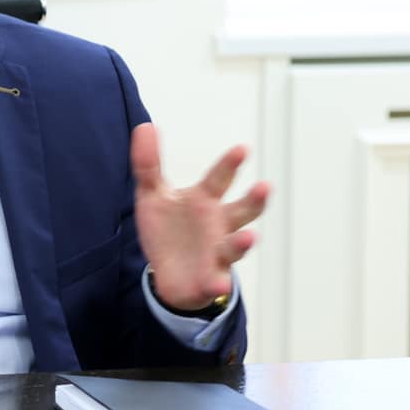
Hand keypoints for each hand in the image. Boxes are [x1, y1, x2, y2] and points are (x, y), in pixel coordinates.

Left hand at [131, 123, 269, 311]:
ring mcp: (217, 253)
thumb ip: (148, 164)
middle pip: (242, 211)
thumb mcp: (152, 195)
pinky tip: (218, 284)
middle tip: (264, 186)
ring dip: (243, 243)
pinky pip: (216, 282)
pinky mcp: (209, 279)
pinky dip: (218, 283)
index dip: (230, 164)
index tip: (242, 148)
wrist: (167, 273)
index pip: (219, 179)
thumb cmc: (167, 230)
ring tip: (249, 237)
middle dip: (254, 200)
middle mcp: (218, 225)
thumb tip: (145, 126)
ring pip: (235, 247)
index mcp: (205, 201)